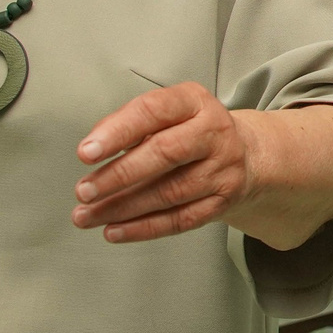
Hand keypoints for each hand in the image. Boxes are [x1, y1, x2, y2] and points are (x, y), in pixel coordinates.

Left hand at [73, 82, 257, 241]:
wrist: (248, 155)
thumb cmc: (192, 132)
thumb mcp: (168, 113)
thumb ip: (130, 124)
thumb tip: (93, 149)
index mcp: (195, 102)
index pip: (153, 110)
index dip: (118, 132)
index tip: (86, 152)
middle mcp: (214, 132)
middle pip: (166, 153)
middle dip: (119, 175)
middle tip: (84, 190)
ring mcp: (223, 168)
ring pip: (170, 192)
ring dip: (122, 208)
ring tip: (88, 215)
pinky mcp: (224, 200)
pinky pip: (180, 220)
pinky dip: (143, 228)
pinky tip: (115, 230)